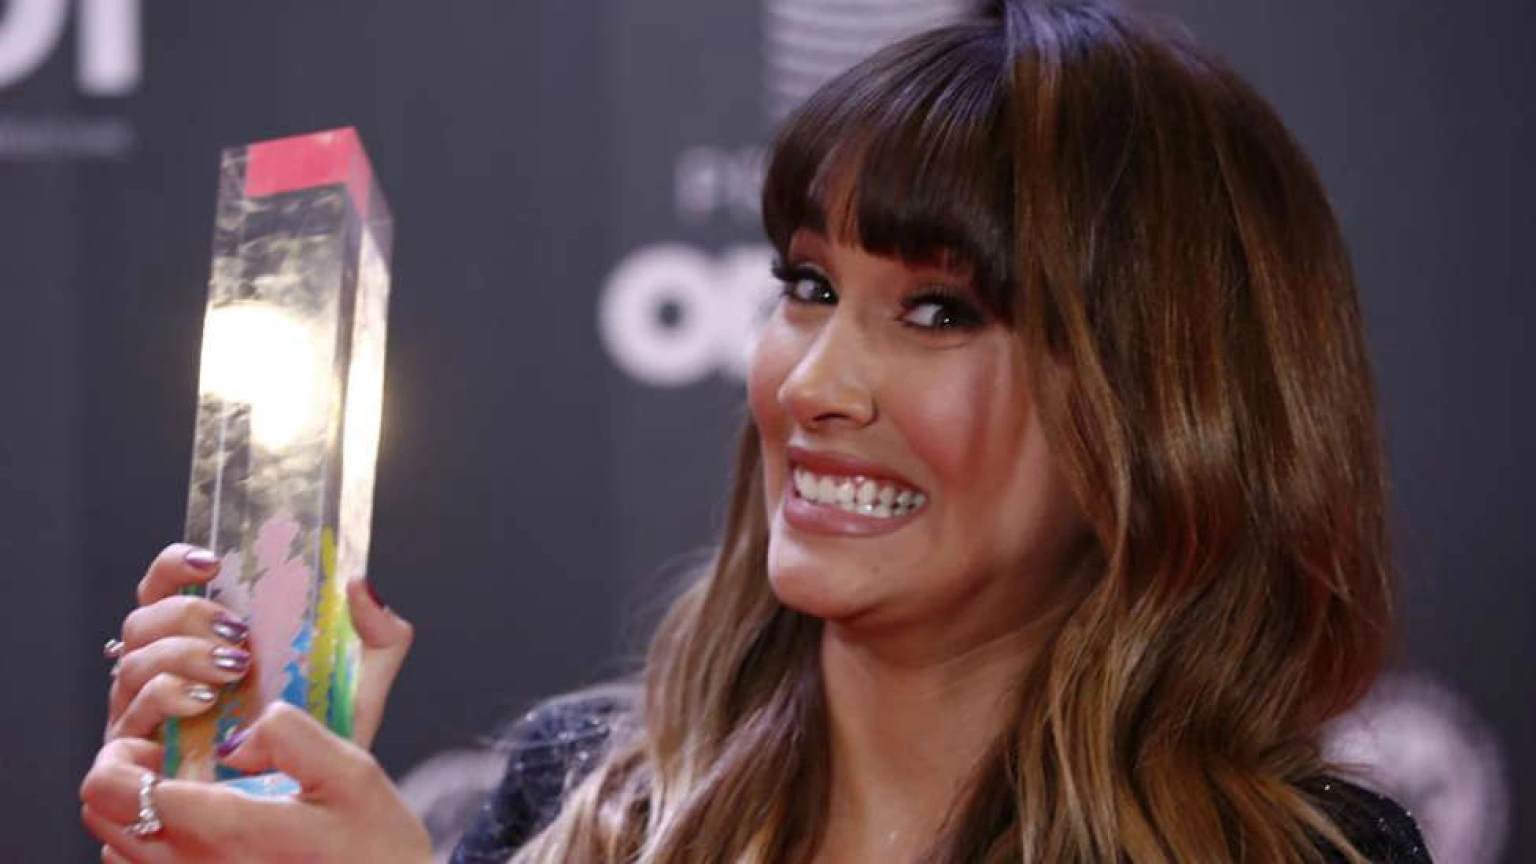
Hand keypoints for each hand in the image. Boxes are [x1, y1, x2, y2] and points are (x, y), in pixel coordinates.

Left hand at [80, 702, 430, 862]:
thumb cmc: (376, 849)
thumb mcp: (354, 776)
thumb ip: (293, 737)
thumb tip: (240, 733)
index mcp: (229, 831)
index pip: (123, 789)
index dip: (127, 752)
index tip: (163, 736)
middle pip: (100, 815)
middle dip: (123, 775)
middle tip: (170, 756)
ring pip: (114, 846)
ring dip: (134, 811)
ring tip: (187, 790)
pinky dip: (151, 844)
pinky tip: (200, 828)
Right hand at [105, 543, 412, 747]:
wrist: (309, 801)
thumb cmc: (323, 733)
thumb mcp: (359, 679)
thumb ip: (376, 631)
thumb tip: (361, 586)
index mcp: (205, 636)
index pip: (168, 586)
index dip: (177, 565)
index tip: (212, 562)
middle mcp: (166, 667)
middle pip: (145, 620)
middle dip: (186, 615)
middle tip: (238, 633)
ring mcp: (146, 708)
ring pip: (134, 662)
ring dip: (182, 655)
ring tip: (234, 668)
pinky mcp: (137, 751)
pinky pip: (132, 714)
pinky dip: (166, 698)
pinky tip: (205, 703)